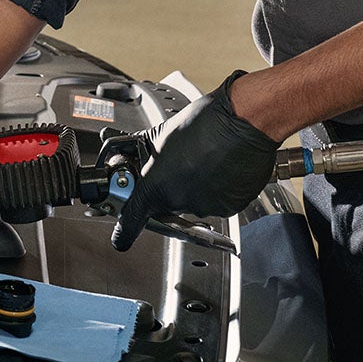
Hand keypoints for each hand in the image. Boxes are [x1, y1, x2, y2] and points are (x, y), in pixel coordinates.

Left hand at [111, 71, 279, 251]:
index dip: (124, 231)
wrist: (242, 124)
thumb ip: (141, 153)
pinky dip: (216, 188)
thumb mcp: (159, 135)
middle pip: (165, 204)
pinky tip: (218, 167)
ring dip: (193, 186)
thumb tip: (129, 155)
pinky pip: (216, 202)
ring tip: (203, 159)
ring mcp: (206, 207)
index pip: (133, 220)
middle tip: (179, 164)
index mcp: (157, 186)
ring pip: (192, 202)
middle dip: (167, 187)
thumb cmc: (203, 123)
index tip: (120, 238)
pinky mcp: (229, 208)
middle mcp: (180, 202)